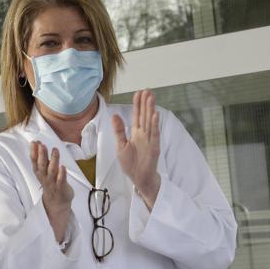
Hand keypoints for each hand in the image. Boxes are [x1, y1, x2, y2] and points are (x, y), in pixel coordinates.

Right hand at [30, 139, 73, 230]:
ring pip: (52, 171)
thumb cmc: (51, 182)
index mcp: (39, 172)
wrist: (57, 202)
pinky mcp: (61, 187)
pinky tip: (63, 167)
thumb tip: (37, 143)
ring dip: (53, 160)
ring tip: (55, 150)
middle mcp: (44, 177)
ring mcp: (52, 183)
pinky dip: (62, 174)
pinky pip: (61, 180)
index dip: (34, 152)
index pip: (34, 161)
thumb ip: (41, 157)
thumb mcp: (43, 170)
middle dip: (41, 155)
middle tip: (42, 145)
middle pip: (42, 165)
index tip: (34, 142)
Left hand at [112, 89, 160, 204]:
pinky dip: (155, 125)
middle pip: (145, 115)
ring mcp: (150, 140)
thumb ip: (119, 131)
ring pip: (150, 122)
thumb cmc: (130, 163)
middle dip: (145, 103)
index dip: (138, 104)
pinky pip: (154, 134)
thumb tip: (114, 116)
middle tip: (147, 90)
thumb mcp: (120, 145)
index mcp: (136, 133)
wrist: (138, 178)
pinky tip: (155, 115)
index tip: (138, 93)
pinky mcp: (154, 147)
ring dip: (151, 110)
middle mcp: (144, 134)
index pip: (137, 116)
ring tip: (151, 97)